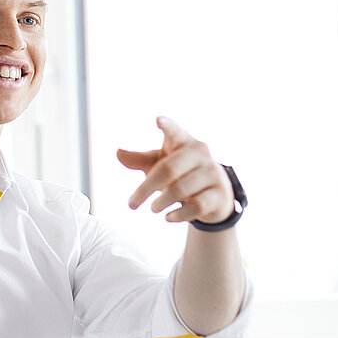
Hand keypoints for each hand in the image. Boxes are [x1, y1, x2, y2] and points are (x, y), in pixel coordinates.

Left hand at [116, 117, 234, 225]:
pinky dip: (179, 214)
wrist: (214, 195)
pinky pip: (197, 206)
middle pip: (168, 170)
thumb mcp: (159, 165)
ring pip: (181, 190)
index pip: (175, 132)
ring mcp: (212, 173)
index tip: (158, 120)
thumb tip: (118, 152)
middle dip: (147, 188)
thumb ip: (140, 160)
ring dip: (161, 202)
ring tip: (153, 208)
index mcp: (184, 141)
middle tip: (132, 203)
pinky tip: (168, 217)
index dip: (168, 126)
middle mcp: (201, 154)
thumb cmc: (181, 174)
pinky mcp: (219, 194)